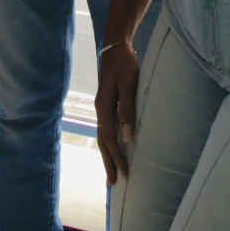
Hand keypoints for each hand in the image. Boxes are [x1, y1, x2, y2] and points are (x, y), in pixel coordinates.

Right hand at [94, 43, 140, 184]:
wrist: (116, 47)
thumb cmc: (124, 64)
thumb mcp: (128, 84)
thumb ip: (128, 109)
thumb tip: (127, 137)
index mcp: (104, 106)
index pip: (109, 138)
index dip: (117, 156)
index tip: (124, 173)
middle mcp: (100, 109)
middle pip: (103, 141)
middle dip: (108, 162)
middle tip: (112, 184)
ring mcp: (103, 107)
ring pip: (104, 136)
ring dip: (108, 154)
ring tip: (112, 172)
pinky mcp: (108, 104)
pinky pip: (108, 128)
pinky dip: (111, 142)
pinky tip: (116, 148)